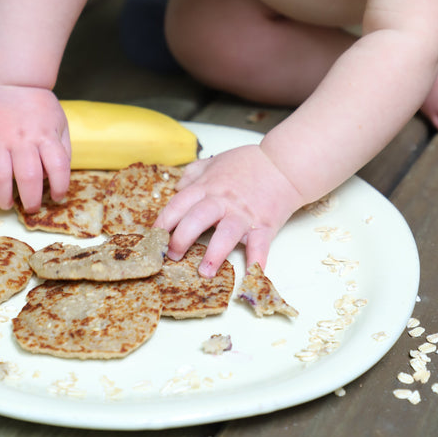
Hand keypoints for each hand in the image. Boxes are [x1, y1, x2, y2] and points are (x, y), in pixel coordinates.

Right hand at [0, 86, 70, 211]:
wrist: (11, 79)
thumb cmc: (38, 105)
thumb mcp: (60, 123)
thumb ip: (62, 149)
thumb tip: (56, 177)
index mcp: (45, 135)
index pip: (58, 168)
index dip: (60, 187)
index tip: (57, 197)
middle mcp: (22, 138)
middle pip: (28, 177)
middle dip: (31, 200)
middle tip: (31, 208)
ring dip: (3, 196)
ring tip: (7, 204)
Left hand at [155, 145, 303, 276]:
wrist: (284, 164)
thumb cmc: (249, 163)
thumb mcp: (216, 161)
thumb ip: (194, 173)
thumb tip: (176, 187)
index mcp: (207, 186)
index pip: (178, 204)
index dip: (163, 222)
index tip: (153, 238)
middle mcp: (222, 200)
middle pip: (196, 219)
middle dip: (181, 239)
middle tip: (171, 256)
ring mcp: (244, 214)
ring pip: (226, 233)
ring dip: (214, 254)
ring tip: (205, 273)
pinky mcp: (264, 224)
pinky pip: (260, 245)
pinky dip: (257, 261)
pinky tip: (252, 275)